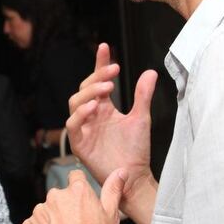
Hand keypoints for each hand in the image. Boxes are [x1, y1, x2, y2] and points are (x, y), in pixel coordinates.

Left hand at [22, 169, 125, 223]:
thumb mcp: (111, 216)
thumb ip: (113, 190)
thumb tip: (121, 171)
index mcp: (77, 191)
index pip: (75, 179)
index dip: (79, 192)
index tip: (80, 206)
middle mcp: (56, 196)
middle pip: (58, 197)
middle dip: (64, 209)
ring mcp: (40, 212)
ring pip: (45, 213)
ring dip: (51, 222)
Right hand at [66, 43, 156, 193]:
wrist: (134, 175)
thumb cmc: (136, 150)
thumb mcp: (141, 118)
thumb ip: (142, 96)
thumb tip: (150, 72)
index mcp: (104, 107)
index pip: (97, 81)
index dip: (99, 64)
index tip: (104, 47)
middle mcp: (91, 115)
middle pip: (84, 89)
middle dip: (96, 77)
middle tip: (113, 71)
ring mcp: (83, 128)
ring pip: (74, 103)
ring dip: (89, 93)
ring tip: (106, 88)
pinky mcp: (79, 143)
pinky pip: (72, 125)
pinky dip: (80, 114)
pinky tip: (94, 107)